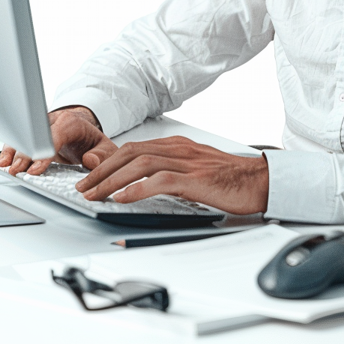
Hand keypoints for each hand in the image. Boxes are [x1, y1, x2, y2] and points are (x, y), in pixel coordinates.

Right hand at [0, 106, 116, 175]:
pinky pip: (18, 140)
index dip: (45, 151)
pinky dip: (10, 151)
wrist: (84, 131)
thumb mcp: (106, 149)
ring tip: (5, 166)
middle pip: (36, 135)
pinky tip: (3, 161)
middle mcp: (53, 122)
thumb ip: (102, 156)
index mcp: (72, 123)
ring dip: (13, 152)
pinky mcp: (32, 136)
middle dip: (25, 153)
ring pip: (24, 136)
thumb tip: (90, 161)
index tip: (37, 168)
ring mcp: (40, 128)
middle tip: (17, 170)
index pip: (56, 134)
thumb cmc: (92, 141)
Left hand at [75, 136, 268, 214]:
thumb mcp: (193, 170)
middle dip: (102, 171)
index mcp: (177, 146)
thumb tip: (137, 182)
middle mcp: (179, 149)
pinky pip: (161, 180)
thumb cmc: (229, 179)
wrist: (259, 181)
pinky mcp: (196, 179)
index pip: (133, 148)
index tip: (90, 177)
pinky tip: (123, 198)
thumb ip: (167, 171)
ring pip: (140, 164)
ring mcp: (187, 162)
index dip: (107, 161)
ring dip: (113, 180)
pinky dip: (138, 188)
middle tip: (83, 187)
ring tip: (95, 195)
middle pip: (130, 153)